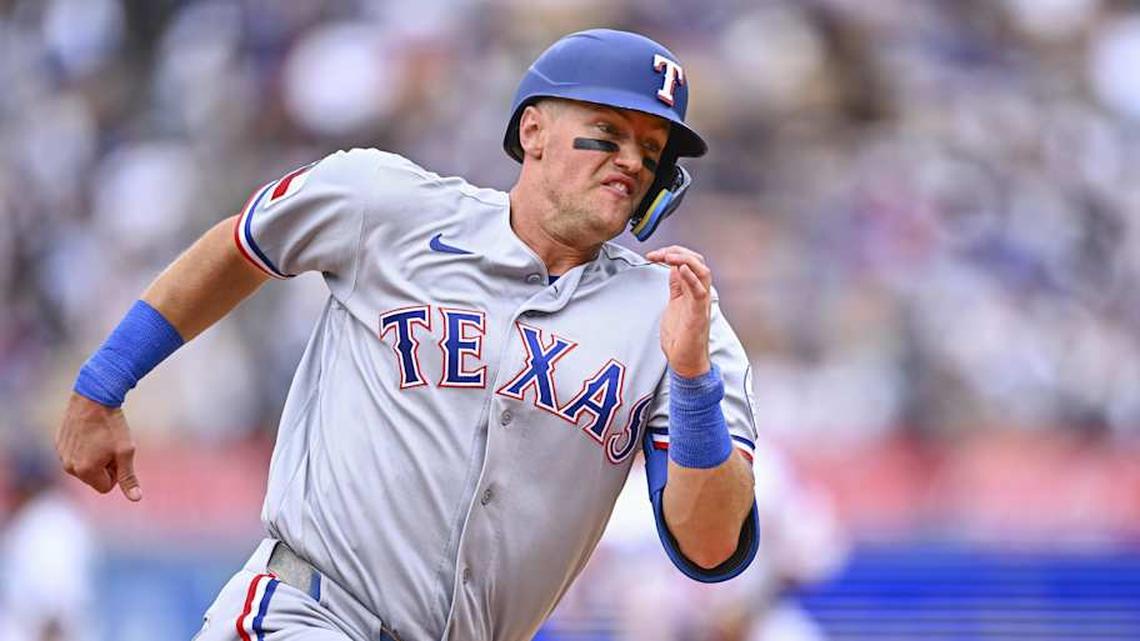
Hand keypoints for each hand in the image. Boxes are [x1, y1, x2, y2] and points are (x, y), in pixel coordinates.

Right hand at [56, 393, 142, 500]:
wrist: (93, 398)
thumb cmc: (112, 426)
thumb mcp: (125, 452)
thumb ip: (128, 477)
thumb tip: (136, 498)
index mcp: (85, 471)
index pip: (106, 487)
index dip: (117, 473)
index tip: (118, 455)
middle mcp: (69, 467)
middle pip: (94, 478)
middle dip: (105, 466)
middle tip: (110, 445)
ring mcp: (61, 455)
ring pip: (85, 466)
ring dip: (95, 457)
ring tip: (99, 438)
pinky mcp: (58, 443)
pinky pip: (75, 454)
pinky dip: (84, 448)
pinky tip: (89, 432)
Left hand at [646, 245, 711, 377]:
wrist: (685, 361)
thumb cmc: (681, 337)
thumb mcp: (674, 304)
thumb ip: (676, 287)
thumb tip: (673, 269)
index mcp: (691, 291)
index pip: (688, 262)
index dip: (672, 254)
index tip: (653, 255)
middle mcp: (698, 294)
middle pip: (698, 262)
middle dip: (679, 252)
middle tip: (661, 252)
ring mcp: (700, 303)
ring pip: (703, 272)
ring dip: (686, 260)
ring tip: (670, 256)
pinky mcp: (698, 315)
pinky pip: (699, 292)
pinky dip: (692, 278)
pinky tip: (681, 270)